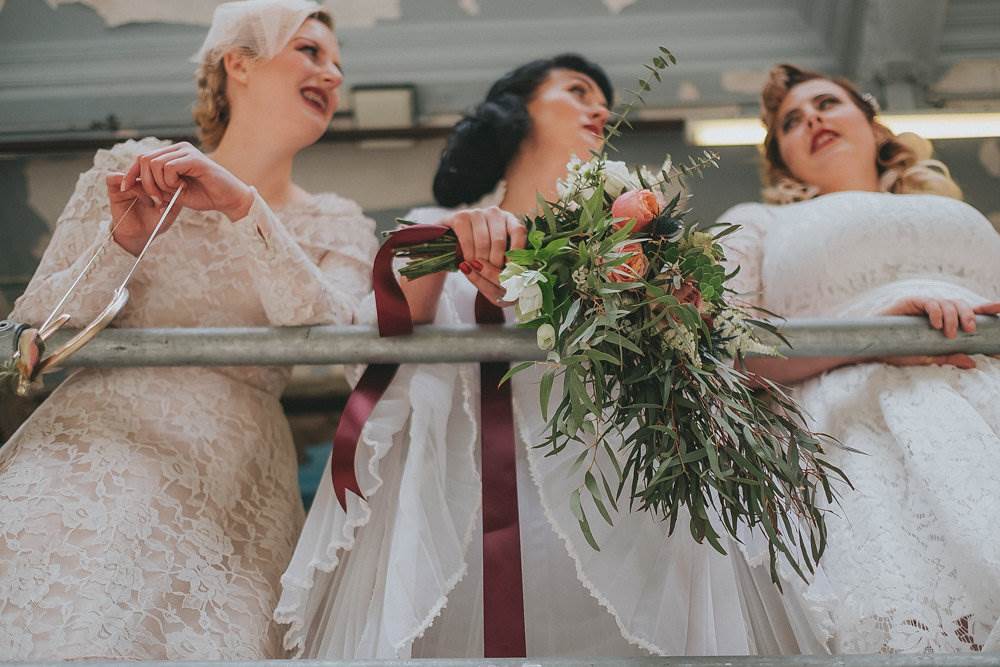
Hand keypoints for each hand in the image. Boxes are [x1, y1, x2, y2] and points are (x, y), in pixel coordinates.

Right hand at [106, 172, 182, 256]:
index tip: (179, 189)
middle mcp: (139, 177)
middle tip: (168, 197)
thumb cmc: (157, 220)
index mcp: (152, 178)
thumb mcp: (172, 206)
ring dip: (148, 187)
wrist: (142, 235)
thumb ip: (176, 194)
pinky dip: (132, 187)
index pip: (159, 166)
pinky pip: (115, 177)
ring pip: (135, 173)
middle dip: (160, 182)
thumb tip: (181, 181)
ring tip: (157, 202)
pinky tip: (145, 201)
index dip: (169, 175)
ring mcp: (126, 182)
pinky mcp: (114, 189)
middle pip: (147, 167)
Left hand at [120, 142, 253, 222]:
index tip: (124, 188)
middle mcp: (178, 148)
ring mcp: (186, 151)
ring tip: (174, 193)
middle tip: (157, 198)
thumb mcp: (174, 193)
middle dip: (145, 182)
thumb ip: (156, 186)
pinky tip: (181, 188)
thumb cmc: (205, 196)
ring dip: (159, 184)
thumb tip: (132, 184)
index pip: (142, 158)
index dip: (131, 173)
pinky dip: (170, 182)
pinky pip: (169, 168)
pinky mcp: (194, 159)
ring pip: (155, 163)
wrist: (229, 199)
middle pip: (145, 159)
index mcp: (172, 154)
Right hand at [437, 206, 526, 305]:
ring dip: (481, 262)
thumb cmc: (480, 254)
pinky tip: (468, 264)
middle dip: (495, 264)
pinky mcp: (460, 217)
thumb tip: (517, 274)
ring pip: (483, 242)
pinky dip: (468, 255)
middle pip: (499, 241)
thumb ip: (508, 262)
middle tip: (492, 278)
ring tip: (479, 273)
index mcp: (510, 220)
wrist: (449, 245)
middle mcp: (495, 213)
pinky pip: (467, 240)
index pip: (519, 232)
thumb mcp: (497, 256)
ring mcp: (477, 213)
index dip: (517, 252)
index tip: (512, 270)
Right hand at [875, 297, 999, 369]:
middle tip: (969, 330)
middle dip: (969, 315)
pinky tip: (935, 325)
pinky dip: (936, 313)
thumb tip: (972, 363)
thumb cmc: (899, 352)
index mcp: (945, 321)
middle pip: (961, 304)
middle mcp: (937, 310)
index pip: (970, 311)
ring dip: (953, 318)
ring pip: (948, 303)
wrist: (874, 349)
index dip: (987, 307)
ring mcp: (924, 305)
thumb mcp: (928, 357)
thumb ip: (949, 358)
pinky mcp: (912, 302)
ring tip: (947, 335)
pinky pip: (930, 302)